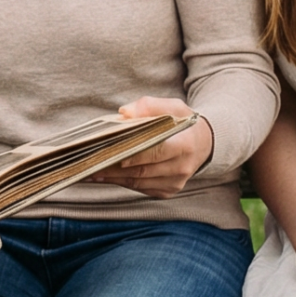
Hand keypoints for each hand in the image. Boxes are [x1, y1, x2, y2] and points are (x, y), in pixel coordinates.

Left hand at [88, 96, 212, 198]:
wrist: (205, 144)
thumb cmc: (184, 123)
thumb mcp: (173, 107)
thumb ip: (149, 106)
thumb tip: (124, 113)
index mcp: (185, 145)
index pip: (156, 152)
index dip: (133, 155)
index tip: (112, 155)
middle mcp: (182, 167)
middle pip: (143, 171)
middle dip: (115, 168)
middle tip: (91, 164)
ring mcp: (175, 182)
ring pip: (139, 182)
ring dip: (114, 178)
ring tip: (91, 171)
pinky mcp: (168, 191)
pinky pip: (141, 188)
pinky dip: (122, 182)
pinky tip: (105, 176)